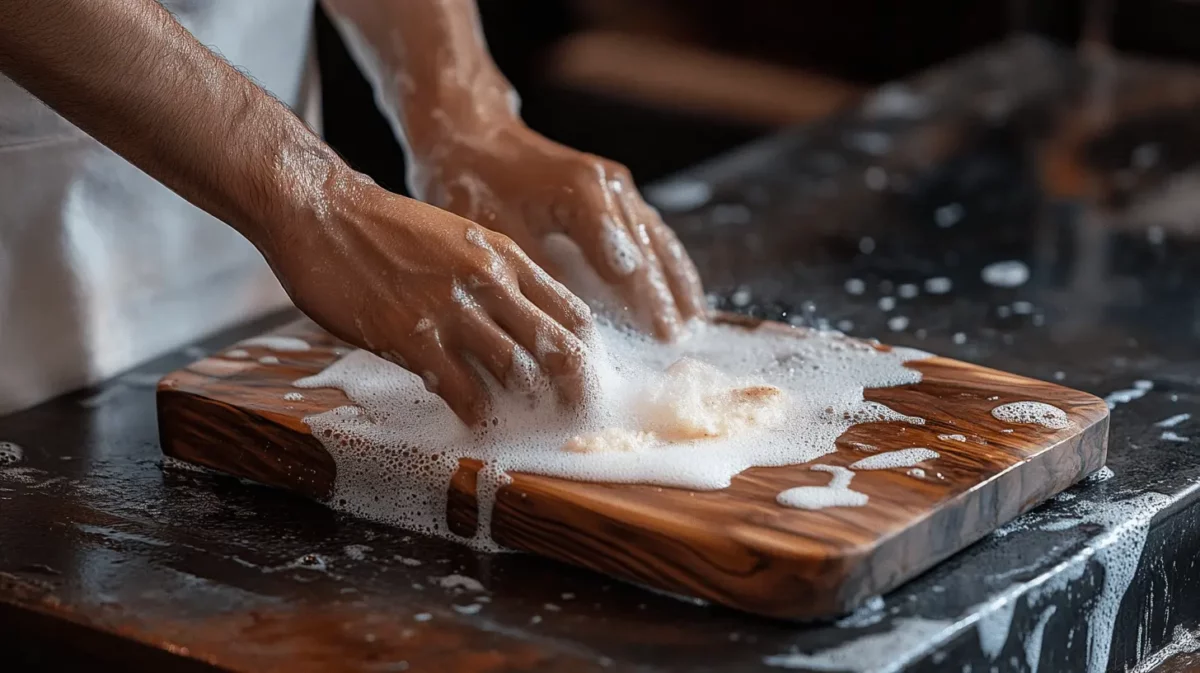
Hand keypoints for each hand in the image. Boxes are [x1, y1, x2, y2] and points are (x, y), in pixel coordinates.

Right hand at [265, 177, 593, 426]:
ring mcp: (452, 310)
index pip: (571, 312)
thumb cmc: (387, 229)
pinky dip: (474, 412)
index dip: (586, 352)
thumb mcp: (458, 237)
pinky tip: (475, 421)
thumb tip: (522, 321)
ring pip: (516, 370)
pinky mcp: (413, 338)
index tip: (588, 378)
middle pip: (556, 346)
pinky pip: (461, 389)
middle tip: (575, 415)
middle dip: (572, 387)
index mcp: (504, 255)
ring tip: (522, 421)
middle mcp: (488, 281)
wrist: (322, 212)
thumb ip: (493, 275)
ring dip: (521, 402)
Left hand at [409, 121, 706, 340]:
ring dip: (676, 281)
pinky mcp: (616, 190)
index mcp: (582, 192)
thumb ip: (538, 270)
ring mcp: (617, 186)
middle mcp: (609, 185)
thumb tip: (571, 319)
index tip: (659, 336)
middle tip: (678, 342)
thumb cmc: (475, 182)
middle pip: (649, 250)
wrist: (476, 135)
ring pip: (659, 238)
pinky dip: (669, 262)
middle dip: (666, 298)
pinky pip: (653, 230)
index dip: (644, 300)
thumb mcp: (497, 231)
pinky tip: (680, 289)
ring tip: (693, 322)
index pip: (625, 257)